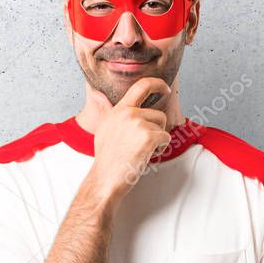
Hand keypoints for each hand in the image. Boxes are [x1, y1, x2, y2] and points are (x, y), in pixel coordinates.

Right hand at [84, 76, 172, 201]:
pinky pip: (166, 138)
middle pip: (158, 115)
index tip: (165, 89)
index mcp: (119, 109)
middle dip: (157, 131)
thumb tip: (97, 95)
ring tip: (141, 151)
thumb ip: (107, 110)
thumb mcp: (104, 128)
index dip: (158, 84)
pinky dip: (161, 149)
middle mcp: (128, 113)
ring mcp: (138, 124)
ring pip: (163, 128)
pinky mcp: (148, 137)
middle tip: (142, 145)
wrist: (105, 178)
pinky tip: (146, 156)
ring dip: (158, 141)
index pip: (142, 85)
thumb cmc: (106, 158)